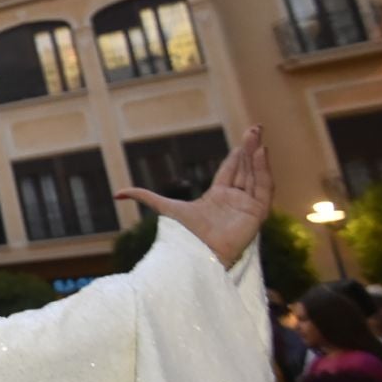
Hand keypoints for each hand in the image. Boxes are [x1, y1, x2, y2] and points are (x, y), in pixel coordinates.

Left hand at [115, 125, 270, 267]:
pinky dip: (264, 171)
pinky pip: (264, 188)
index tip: (244, 137)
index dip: (238, 154)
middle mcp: (234, 199)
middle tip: (255, 128)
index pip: (231, 170)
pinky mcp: (257, 213)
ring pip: (255, 175)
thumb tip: (117, 194)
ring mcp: (247, 206)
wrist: (197, 252)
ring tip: (258, 135)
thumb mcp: (163, 207)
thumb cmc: (183, 234)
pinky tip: (261, 154)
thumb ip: (143, 196)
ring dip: (258, 155)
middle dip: (250, 148)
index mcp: (217, 196)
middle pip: (245, 168)